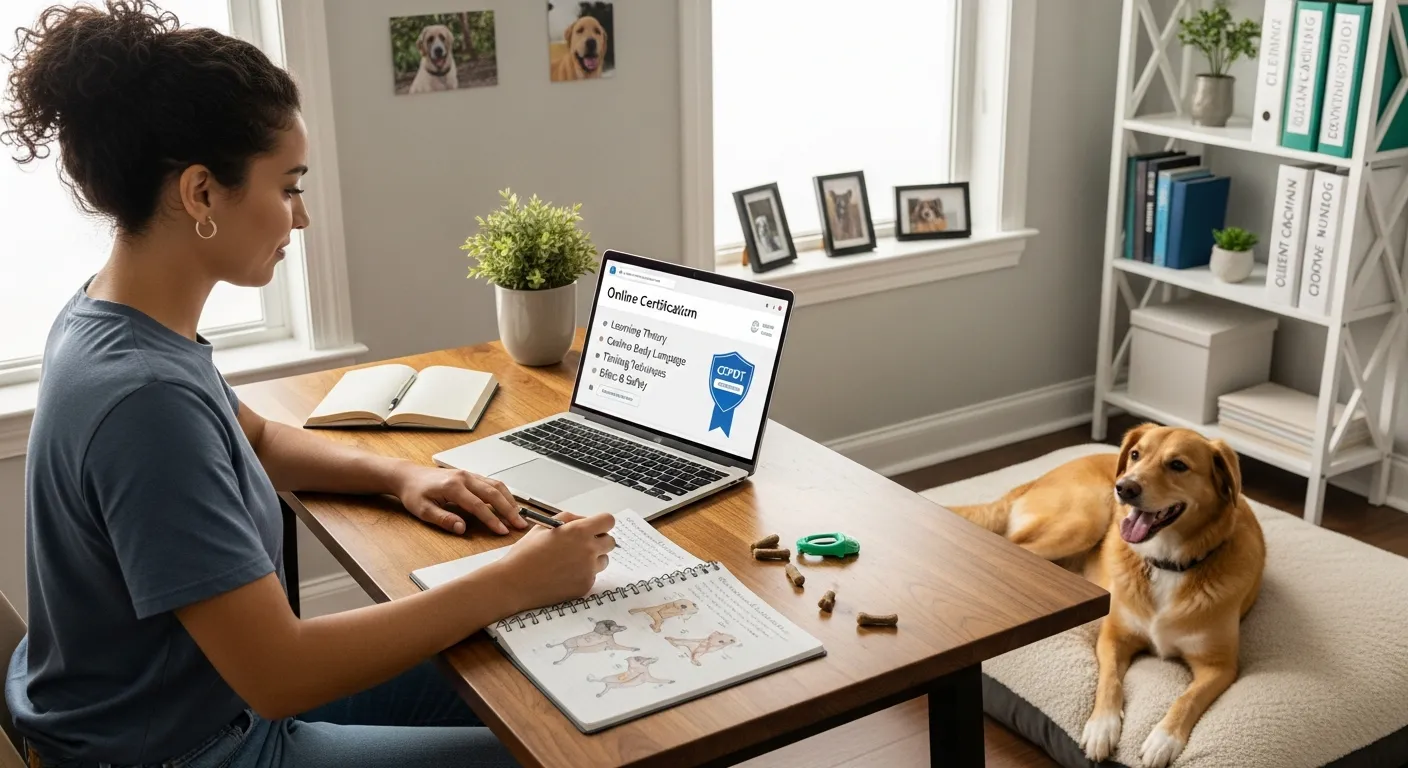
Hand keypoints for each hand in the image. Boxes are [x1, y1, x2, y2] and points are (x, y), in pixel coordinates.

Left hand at [393, 464, 524, 534]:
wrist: (409, 476)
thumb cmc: (415, 493)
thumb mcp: (423, 510)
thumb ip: (444, 519)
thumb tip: (462, 529)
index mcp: (453, 487)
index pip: (478, 505)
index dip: (492, 520)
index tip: (503, 531)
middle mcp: (464, 477)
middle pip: (493, 493)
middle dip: (509, 510)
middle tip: (520, 524)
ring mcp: (468, 474)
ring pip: (496, 485)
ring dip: (509, 500)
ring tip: (518, 515)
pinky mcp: (470, 475)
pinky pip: (491, 482)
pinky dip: (503, 493)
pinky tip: (508, 503)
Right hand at [496, 512, 615, 611]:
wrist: (514, 583)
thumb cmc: (526, 553)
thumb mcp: (544, 527)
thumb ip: (569, 519)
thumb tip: (585, 520)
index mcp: (579, 531)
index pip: (608, 521)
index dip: (602, 524)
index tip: (595, 528)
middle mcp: (588, 550)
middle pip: (610, 542)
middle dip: (600, 541)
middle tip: (583, 545)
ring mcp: (589, 570)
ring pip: (603, 561)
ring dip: (593, 559)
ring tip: (570, 562)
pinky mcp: (585, 586)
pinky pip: (592, 577)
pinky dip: (583, 575)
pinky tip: (564, 575)